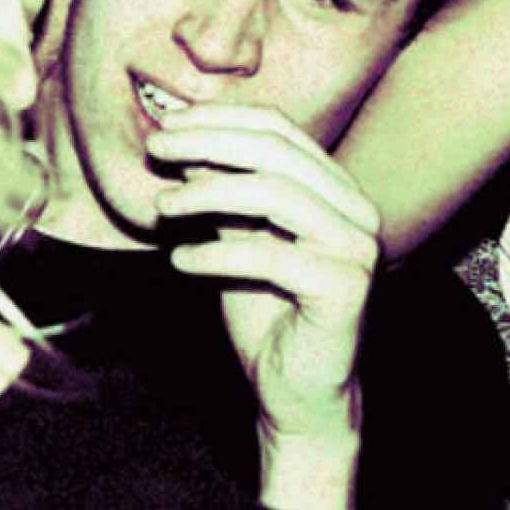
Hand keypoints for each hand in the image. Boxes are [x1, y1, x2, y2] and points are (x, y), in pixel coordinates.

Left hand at [147, 104, 380, 442]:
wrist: (293, 389)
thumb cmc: (266, 313)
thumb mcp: (235, 238)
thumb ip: (221, 193)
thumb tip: (181, 141)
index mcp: (335, 190)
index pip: (279, 132)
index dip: (219, 120)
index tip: (164, 125)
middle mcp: (356, 211)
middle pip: (277, 153)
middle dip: (207, 143)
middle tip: (154, 149)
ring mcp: (356, 249)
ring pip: (277, 195)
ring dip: (208, 193)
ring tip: (161, 206)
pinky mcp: (346, 289)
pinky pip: (273, 258)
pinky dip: (218, 255)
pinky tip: (181, 260)